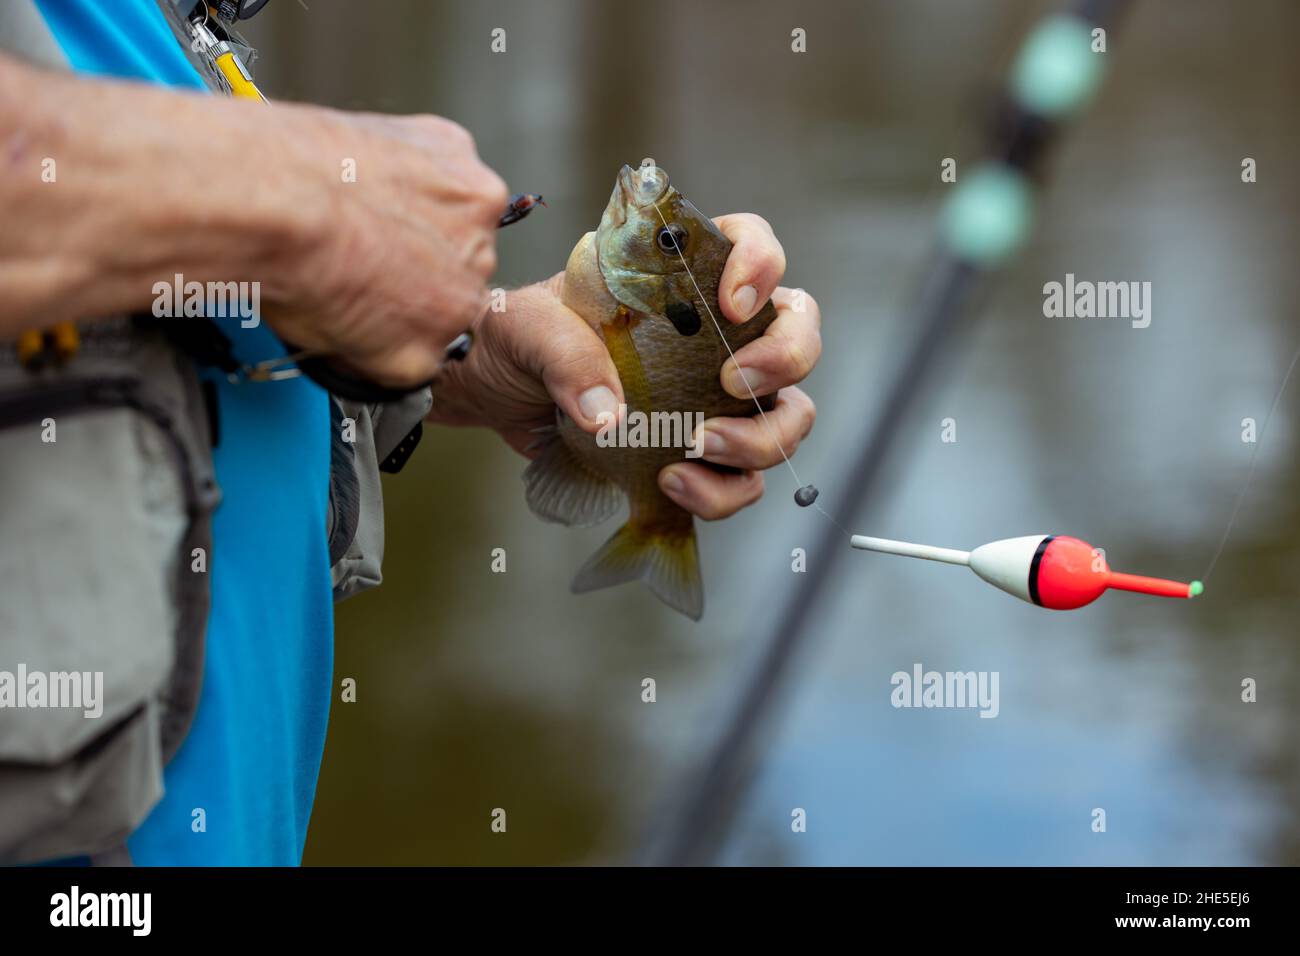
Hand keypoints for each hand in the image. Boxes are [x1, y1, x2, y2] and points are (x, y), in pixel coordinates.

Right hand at [0, 56, 507, 386]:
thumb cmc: (259, 159)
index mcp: (455, 164)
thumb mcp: (346, 143)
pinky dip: (361, 359)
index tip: (383, 259)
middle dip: (403, 288)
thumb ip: (384, 178)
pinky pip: (402, 368)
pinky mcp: (430, 339)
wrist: (244, 196)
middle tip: (343, 282)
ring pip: (429, 323)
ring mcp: (459, 281)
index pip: (460, 227)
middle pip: (454, 277)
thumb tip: (365, 209)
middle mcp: (474, 219)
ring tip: (321, 296)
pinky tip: (322, 323)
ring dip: (380, 323)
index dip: (413, 252)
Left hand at [429, 213, 819, 520]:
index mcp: (680, 278)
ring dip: (760, 440)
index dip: (761, 267)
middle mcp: (712, 334)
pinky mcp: (698, 453)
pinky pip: (742, 481)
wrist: (491, 394)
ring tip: (699, 447)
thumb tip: (608, 414)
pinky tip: (674, 484)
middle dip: (784, 360)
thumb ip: (565, 356)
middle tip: (732, 384)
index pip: (752, 245)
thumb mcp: (526, 327)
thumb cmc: (515, 339)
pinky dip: (722, 492)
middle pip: (797, 333)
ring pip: (786, 415)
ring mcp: (714, 397)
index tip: (732, 303)